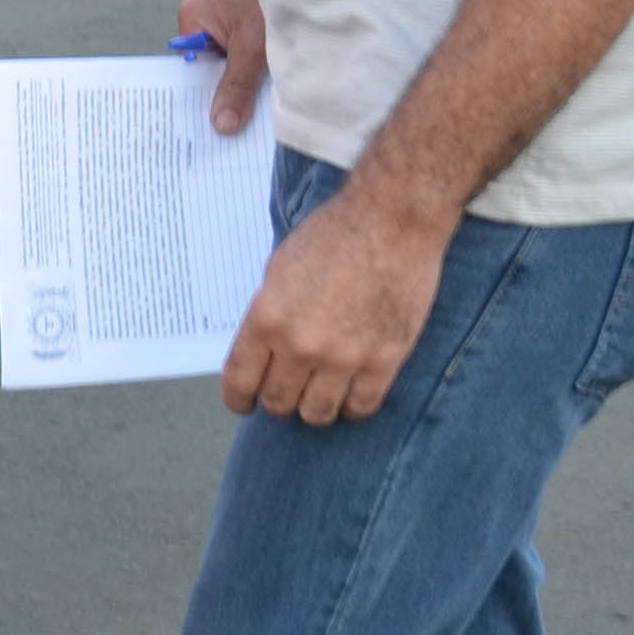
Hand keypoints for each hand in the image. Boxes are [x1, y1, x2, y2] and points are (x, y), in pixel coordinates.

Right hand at [179, 0, 266, 135]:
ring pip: (231, 65)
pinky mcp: (250, 24)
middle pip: (210, 68)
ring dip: (245, 82)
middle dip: (224, 93)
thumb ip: (236, 86)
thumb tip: (221, 125)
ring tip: (253, 112)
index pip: (190, 67)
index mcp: (194, 18)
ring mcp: (229, 21)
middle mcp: (206, 19)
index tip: (208, 127)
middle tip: (232, 129)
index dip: (199, 96)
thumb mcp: (252, 48)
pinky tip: (268, 88)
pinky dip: (257, 70)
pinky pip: (246, 56)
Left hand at [222, 172, 451, 425]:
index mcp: (267, 318)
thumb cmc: (336, 235)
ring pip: (317, 414)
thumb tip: (262, 352)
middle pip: (278, 402)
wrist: (393, 220)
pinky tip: (351, 390)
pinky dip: (352, 404)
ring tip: (319, 392)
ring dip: (313, 407)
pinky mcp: (384, 360)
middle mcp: (301, 344)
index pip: (240, 381)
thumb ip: (268, 316)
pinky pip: (360, 407)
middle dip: (277, 399)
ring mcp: (344, 357)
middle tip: (287, 389)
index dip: (240, 399)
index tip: (245, 402)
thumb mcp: (280, 271)